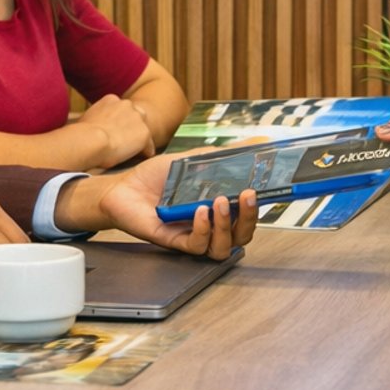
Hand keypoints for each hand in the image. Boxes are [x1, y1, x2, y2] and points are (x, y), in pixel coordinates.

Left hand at [59, 151, 257, 259]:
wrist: (124, 186)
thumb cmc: (158, 177)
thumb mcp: (196, 159)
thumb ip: (226, 155)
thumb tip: (259, 140)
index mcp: (218, 209)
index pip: (248, 217)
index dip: (259, 209)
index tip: (266, 190)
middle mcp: (210, 227)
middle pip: (241, 237)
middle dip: (250, 218)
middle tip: (248, 196)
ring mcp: (193, 236)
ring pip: (222, 248)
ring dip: (227, 226)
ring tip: (222, 202)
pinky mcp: (174, 242)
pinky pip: (196, 246)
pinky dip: (203, 229)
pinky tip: (200, 211)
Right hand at [78, 93, 156, 167]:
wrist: (91, 140)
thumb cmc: (81, 134)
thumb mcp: (84, 120)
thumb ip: (92, 120)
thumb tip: (85, 129)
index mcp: (111, 100)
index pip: (121, 109)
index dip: (120, 121)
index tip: (116, 131)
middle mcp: (127, 105)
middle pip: (136, 115)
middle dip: (133, 127)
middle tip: (128, 140)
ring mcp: (137, 118)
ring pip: (143, 129)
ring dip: (140, 138)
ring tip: (138, 151)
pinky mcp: (144, 133)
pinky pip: (148, 145)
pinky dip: (146, 151)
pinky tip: (144, 157)